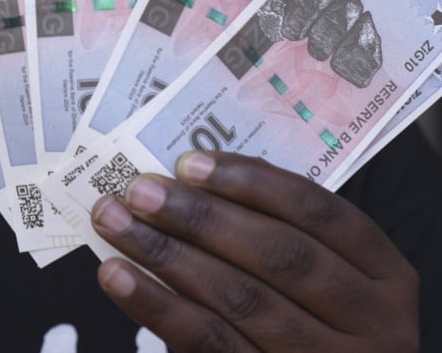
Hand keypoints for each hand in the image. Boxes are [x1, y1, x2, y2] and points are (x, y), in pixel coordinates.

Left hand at [90, 151, 418, 351]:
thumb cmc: (307, 314)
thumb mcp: (318, 271)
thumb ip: (271, 228)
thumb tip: (188, 176)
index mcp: (385, 275)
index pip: (320, 212)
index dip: (252, 183)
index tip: (189, 162)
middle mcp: (370, 323)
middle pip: (278, 254)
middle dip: (201, 216)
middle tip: (140, 189)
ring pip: (239, 299)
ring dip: (165, 253)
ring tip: (113, 220)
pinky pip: (209, 342)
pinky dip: (156, 305)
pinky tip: (117, 275)